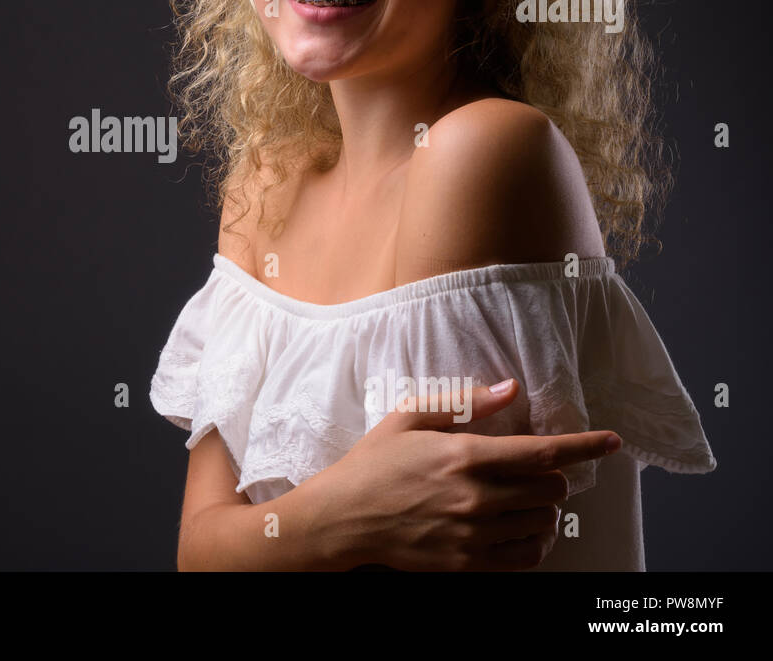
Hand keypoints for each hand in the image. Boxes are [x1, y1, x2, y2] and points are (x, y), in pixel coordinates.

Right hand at [296, 378, 620, 570]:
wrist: (342, 519)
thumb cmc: (373, 463)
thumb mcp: (409, 418)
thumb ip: (463, 402)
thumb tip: (510, 389)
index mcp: (463, 456)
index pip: (542, 453)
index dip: (583, 446)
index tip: (610, 441)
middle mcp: (475, 498)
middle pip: (550, 489)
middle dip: (553, 476)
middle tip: (532, 470)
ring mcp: (473, 534)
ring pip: (543, 522)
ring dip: (544, 507)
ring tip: (522, 498)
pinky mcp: (467, 562)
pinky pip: (526, 556)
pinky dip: (535, 541)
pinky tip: (521, 527)